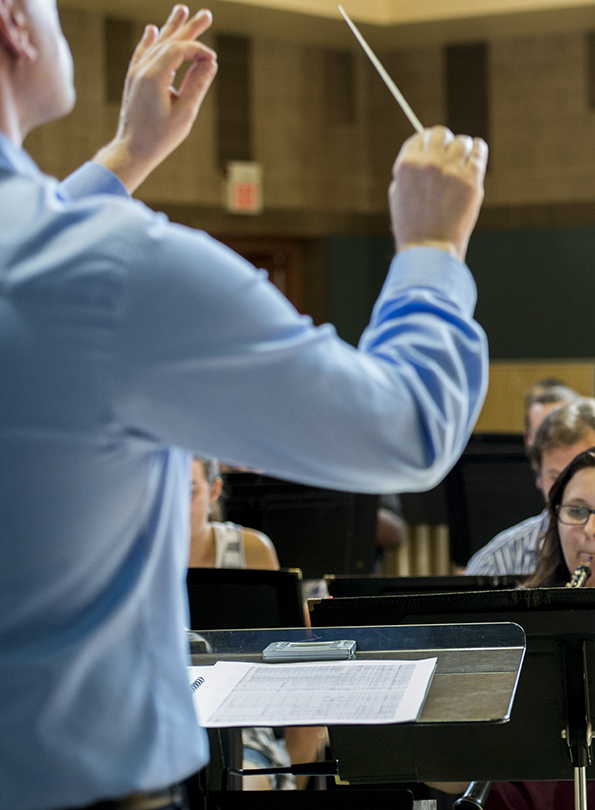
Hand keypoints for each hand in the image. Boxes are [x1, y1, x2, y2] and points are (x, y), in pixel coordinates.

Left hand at [93, 5, 217, 193]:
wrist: (132, 151)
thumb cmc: (159, 137)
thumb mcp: (184, 113)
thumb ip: (197, 85)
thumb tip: (210, 63)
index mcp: (154, 75)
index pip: (180, 49)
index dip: (199, 51)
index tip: (213, 61)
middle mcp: (142, 69)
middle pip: (169, 40)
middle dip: (189, 27)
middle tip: (206, 13)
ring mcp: (136, 73)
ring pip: (156, 43)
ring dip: (171, 28)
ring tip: (182, 10)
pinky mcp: (134, 81)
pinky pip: (142, 54)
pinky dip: (149, 41)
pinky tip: (152, 30)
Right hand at [389, 126, 487, 261]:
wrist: (429, 249)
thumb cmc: (412, 226)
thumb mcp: (398, 194)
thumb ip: (408, 171)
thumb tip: (421, 152)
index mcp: (407, 165)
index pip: (420, 137)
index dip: (427, 142)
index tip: (433, 147)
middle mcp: (429, 163)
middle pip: (441, 133)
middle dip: (444, 142)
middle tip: (448, 154)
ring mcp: (452, 170)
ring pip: (462, 141)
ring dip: (462, 149)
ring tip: (462, 161)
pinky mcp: (471, 180)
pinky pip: (479, 151)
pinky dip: (478, 150)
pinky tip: (476, 154)